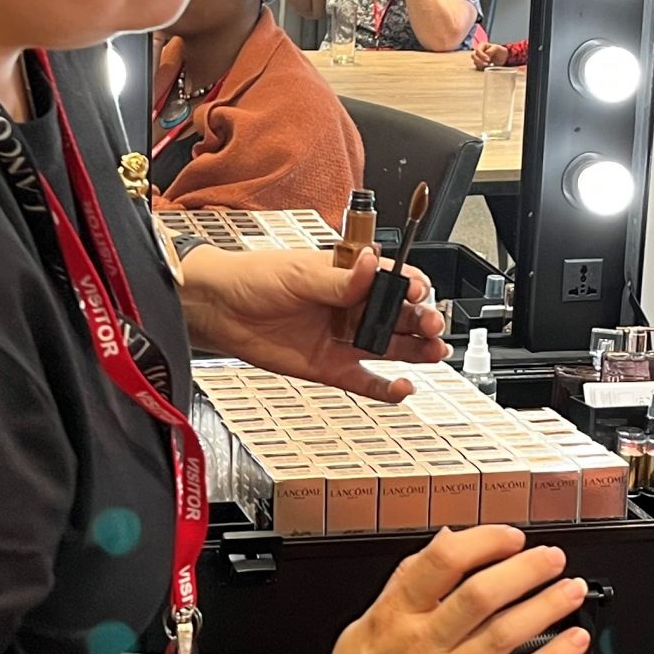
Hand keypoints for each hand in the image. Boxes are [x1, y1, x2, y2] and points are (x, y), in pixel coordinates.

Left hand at [179, 246, 447, 401]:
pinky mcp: (332, 368)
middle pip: (400, 315)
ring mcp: (345, 339)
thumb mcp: (299, 274)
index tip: (417, 292)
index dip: (410, 286)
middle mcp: (353, 307)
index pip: (393, 280)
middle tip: (431, 324)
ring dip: (417, 351)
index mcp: (350, 276)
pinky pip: (368, 382)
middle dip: (422, 320)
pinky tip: (404, 387)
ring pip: (393, 347)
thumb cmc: (254, 279)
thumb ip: (339, 279)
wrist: (219, 310)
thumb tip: (371, 265)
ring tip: (434, 353)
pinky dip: (388, 389)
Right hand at [301, 528, 592, 653]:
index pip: (441, 560)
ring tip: (572, 589)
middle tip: (552, 557)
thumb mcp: (365, 627)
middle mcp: (418, 647)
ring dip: (547, 606)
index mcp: (392, 617)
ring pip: (504, 634)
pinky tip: (573, 641)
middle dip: (526, 569)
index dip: (484, 541)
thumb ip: (406, 586)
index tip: (510, 537)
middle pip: (480, 594)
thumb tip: (446, 541)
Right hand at [470, 43, 511, 70]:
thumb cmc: (500, 51)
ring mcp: (478, 58)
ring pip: (474, 61)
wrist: (503, 58)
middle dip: (479, 61)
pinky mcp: (479, 64)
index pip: (478, 50)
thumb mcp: (498, 48)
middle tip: (486, 64)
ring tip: (487, 66)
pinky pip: (477, 66)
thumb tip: (486, 53)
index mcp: (482, 45)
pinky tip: (486, 68)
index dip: (482, 55)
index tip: (488, 60)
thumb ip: (492, 49)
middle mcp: (478, 51)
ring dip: (479, 65)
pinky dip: (481, 68)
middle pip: (473, 55)